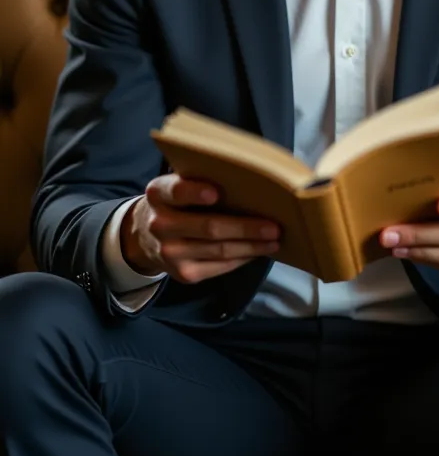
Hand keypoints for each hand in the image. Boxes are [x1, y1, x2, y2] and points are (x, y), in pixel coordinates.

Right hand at [120, 171, 280, 283]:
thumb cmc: (176, 202)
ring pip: (219, 250)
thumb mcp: (176, 185)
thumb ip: (200, 181)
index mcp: (159, 194)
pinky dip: (243, 258)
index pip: (176, 191)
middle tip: (274, 226)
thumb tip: (249, 183)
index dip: (195, 192)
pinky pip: (220, 267)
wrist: (146, 236)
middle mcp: (160, 224)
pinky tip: (259, 251)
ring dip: (251, 246)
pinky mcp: (183, 274)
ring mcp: (170, 253)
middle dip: (245, 227)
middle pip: (209, 227)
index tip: (217, 193)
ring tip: (274, 240)